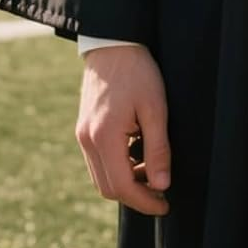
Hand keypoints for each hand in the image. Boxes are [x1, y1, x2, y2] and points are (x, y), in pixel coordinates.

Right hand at [75, 43, 171, 214]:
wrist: (112, 43)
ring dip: (126, 183)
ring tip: (152, 172)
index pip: (122, 187)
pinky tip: (137, 156)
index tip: (165, 204)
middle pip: (108, 188)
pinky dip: (116, 168)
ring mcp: (82, 135)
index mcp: (104, 136)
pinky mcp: (83, 128)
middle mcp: (87, 140)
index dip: (144, 201)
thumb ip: (158, 148)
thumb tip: (162, 185)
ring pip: (101, 177)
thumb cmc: (137, 72)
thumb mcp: (155, 108)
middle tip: (161, 193)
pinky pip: (97, 161)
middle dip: (135, 196)